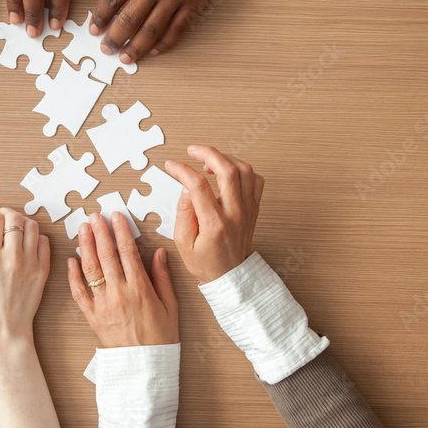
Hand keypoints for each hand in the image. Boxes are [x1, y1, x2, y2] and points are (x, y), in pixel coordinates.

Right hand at [0, 207, 49, 345]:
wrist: (4, 327)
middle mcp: (12, 258)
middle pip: (14, 218)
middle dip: (5, 213)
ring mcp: (30, 263)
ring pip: (32, 226)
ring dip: (21, 221)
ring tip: (12, 228)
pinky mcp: (42, 269)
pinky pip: (44, 242)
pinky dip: (36, 236)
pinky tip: (25, 242)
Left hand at [67, 212, 177, 346]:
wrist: (144, 367)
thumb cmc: (161, 337)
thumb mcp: (170, 306)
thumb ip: (163, 277)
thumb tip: (159, 252)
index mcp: (140, 288)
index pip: (128, 252)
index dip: (120, 232)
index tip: (116, 217)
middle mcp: (119, 293)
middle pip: (107, 256)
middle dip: (100, 233)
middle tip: (95, 216)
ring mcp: (103, 305)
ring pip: (91, 270)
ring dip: (85, 247)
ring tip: (82, 229)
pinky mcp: (92, 317)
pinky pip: (79, 293)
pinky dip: (73, 276)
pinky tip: (71, 260)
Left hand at [88, 0, 240, 63]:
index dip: (100, 17)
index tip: (94, 28)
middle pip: (129, 19)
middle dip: (114, 38)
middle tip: (106, 49)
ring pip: (151, 30)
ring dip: (136, 47)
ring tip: (126, 58)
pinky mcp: (194, 3)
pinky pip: (177, 29)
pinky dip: (165, 43)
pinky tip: (154, 51)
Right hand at [165, 146, 265, 283]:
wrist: (231, 277)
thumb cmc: (205, 263)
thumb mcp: (182, 243)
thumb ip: (183, 212)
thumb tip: (186, 187)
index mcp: (214, 223)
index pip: (198, 185)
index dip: (182, 170)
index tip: (172, 166)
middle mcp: (235, 213)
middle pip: (227, 170)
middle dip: (208, 153)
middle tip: (192, 151)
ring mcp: (248, 210)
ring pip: (245, 170)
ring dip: (226, 159)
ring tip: (209, 162)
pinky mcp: (254, 208)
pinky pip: (256, 180)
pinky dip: (242, 170)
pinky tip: (228, 173)